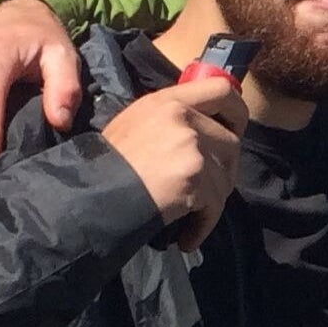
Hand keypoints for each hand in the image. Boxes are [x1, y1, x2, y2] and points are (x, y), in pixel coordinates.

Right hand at [99, 73, 247, 249]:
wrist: (91, 195)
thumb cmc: (107, 167)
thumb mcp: (135, 125)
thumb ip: (171, 121)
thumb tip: (203, 131)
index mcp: (168, 100)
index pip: (222, 89)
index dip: (236, 112)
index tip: (233, 132)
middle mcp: (182, 117)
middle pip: (231, 142)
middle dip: (224, 172)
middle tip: (208, 191)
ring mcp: (190, 145)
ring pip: (226, 178)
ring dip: (212, 202)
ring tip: (189, 215)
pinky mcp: (195, 177)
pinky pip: (215, 205)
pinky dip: (203, 225)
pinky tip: (187, 237)